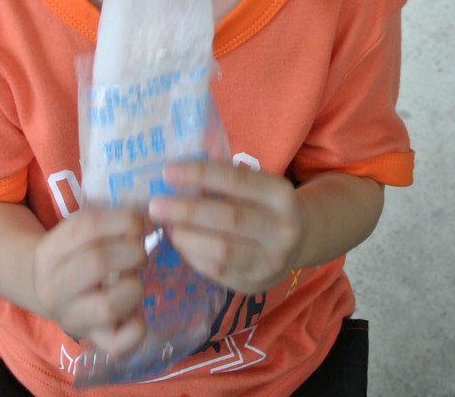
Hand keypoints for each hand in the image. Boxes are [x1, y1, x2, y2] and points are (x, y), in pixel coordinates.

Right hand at [33, 205, 147, 356]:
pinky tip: (138, 313)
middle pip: (98, 263)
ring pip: (109, 306)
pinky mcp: (91, 341)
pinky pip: (117, 345)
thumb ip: (105, 222)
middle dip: (131, 252)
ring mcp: (71, 319)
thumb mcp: (76, 232)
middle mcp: (54, 288)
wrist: (46, 290)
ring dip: (134, 287)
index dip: (123, 220)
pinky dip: (137, 329)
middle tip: (140, 252)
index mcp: (49, 253)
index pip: (86, 227)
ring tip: (134, 279)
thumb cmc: (72, 253)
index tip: (142, 222)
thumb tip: (147, 217)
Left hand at [148, 161, 306, 293]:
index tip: (168, 171)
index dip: (200, 174)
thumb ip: (225, 180)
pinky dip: (193, 256)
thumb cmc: (264, 203)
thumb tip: (176, 175)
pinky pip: (217, 272)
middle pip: (229, 218)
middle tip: (155, 204)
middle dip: (187, 210)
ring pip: (222, 251)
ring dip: (186, 237)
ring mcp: (270, 261)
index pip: (236, 180)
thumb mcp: (257, 184)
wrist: (299, 240)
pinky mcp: (255, 284)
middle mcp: (282, 229)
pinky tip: (179, 243)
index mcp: (281, 195)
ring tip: (164, 226)